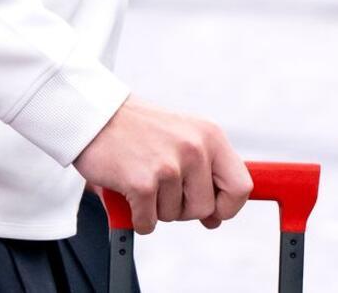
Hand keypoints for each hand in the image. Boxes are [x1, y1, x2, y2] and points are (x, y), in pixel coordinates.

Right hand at [74, 96, 251, 233]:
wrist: (96, 115)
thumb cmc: (139, 128)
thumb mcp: (183, 137)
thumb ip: (204, 174)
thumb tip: (215, 218)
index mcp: (211, 136)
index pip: (241, 187)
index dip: (227, 206)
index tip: (212, 210)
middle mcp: (195, 148)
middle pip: (205, 208)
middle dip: (183, 208)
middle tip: (162, 187)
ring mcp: (169, 165)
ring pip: (174, 216)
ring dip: (156, 207)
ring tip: (143, 178)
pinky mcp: (143, 182)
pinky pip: (149, 223)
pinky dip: (137, 217)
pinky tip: (129, 193)